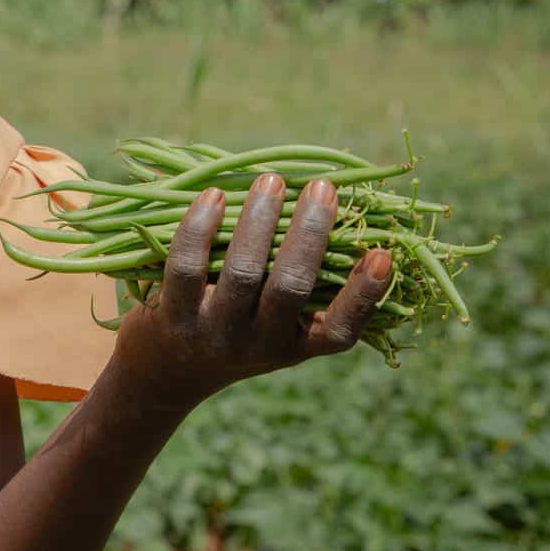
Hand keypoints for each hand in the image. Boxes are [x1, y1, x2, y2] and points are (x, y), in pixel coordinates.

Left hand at [110, 173, 391, 410]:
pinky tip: (213, 195)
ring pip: (242, 272)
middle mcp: (260, 345)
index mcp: (297, 344)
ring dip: (259, 221)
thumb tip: (343, 210)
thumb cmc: (239, 327)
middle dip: (309, 234)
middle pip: (290, 288)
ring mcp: (215, 332)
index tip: (382, 253)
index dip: (364, 295)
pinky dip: (200, 228)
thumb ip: (306, 282)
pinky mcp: (173, 316)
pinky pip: (187, 266)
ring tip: (272, 180)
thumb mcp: (277, 322)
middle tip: (322, 187)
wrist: (167, 370)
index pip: (341, 330)